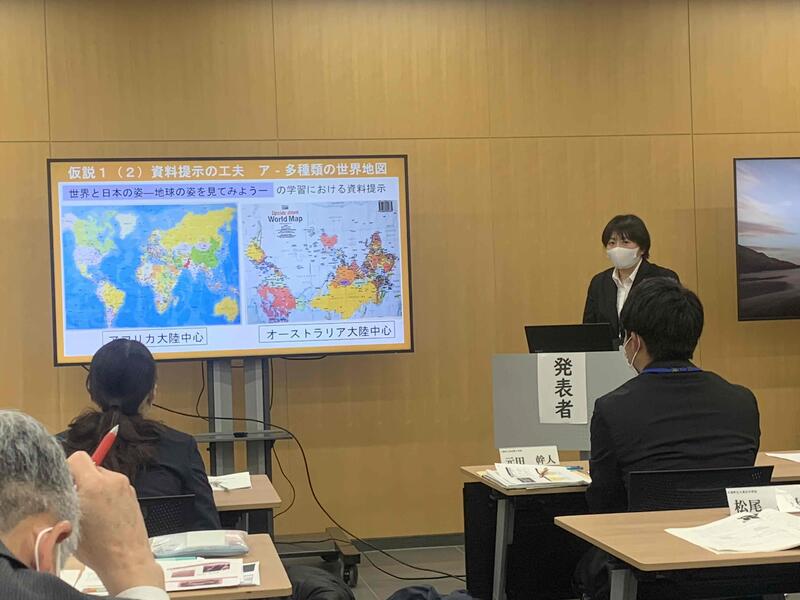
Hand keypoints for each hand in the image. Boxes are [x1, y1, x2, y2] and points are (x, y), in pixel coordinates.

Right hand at [67, 451, 163, 593]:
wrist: (126, 559)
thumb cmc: (97, 547)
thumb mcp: (70, 522)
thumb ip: (66, 499)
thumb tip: (62, 487)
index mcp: (95, 485)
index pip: (78, 458)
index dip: (67, 469)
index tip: (64, 485)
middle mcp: (113, 480)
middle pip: (91, 467)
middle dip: (81, 480)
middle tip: (76, 501)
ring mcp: (126, 486)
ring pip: (102, 477)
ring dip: (94, 488)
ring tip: (91, 511)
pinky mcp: (133, 493)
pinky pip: (113, 486)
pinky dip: (106, 494)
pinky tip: (104, 514)